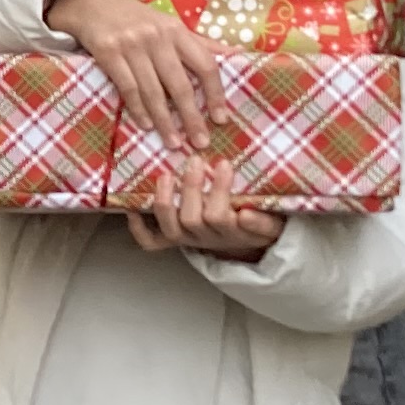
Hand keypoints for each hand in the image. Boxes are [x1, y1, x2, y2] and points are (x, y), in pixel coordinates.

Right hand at [49, 0, 222, 147]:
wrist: (94, 4)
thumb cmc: (138, 20)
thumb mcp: (170, 25)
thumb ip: (200, 43)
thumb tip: (238, 56)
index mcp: (177, 30)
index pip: (205, 64)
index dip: (215, 93)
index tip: (221, 119)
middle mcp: (157, 36)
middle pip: (180, 84)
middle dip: (191, 117)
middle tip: (200, 142)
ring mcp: (132, 44)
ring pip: (153, 91)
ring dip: (164, 121)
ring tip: (173, 142)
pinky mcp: (108, 52)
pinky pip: (127, 88)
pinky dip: (138, 109)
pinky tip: (146, 125)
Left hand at [128, 167, 282, 259]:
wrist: (249, 244)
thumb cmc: (259, 224)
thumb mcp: (271, 224)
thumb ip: (264, 221)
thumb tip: (246, 214)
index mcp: (232, 233)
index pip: (220, 216)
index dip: (219, 190)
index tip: (224, 164)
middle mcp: (206, 239)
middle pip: (192, 218)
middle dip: (191, 188)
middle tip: (194, 160)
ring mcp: (187, 240)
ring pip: (171, 227)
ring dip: (165, 201)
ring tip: (167, 176)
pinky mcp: (173, 241)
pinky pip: (151, 242)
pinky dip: (139, 227)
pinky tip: (133, 209)